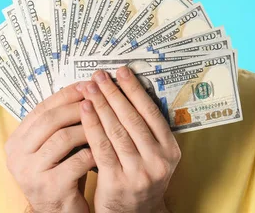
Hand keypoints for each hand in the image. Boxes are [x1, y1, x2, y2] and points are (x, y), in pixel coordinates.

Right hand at [5, 82, 94, 212]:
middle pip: (49, 121)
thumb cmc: (62, 174)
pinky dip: (92, 152)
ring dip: (87, 128)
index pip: (40, 109)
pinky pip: (76, 161)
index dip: (64, 95)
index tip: (85, 84)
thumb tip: (83, 87)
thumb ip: (58, 123)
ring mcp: (30, 174)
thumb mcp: (53, 148)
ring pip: (62, 138)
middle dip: (76, 106)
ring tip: (104, 122)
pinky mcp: (50, 188)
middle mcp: (17, 157)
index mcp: (15, 142)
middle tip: (96, 98)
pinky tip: (103, 149)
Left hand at [78, 67, 181, 212]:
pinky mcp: (118, 182)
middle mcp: (158, 161)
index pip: (152, 113)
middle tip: (100, 75)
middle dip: (114, 93)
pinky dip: (92, 125)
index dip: (135, 90)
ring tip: (89, 88)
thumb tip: (125, 91)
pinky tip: (84, 110)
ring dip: (101, 105)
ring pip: (117, 131)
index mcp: (170, 150)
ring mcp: (139, 173)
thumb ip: (145, 131)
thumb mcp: (153, 157)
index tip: (122, 71)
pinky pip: (102, 147)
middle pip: (133, 119)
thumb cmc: (138, 180)